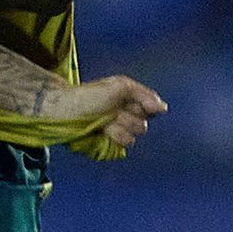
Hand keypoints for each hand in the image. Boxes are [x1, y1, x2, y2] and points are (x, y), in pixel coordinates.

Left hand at [41, 75, 166, 148]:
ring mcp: (120, 132)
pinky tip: (102, 130)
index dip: (143, 106)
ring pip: (135, 133)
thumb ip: (144, 94)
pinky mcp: (112, 145)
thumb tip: (164, 108)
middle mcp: (128, 117)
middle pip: (144, 123)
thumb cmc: (90, 95)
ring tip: (104, 119)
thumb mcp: (119, 86)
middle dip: (128, 114)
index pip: (152, 109)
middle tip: (111, 110)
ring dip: (119, 124)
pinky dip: (114, 134)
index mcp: (130, 102)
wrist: (67, 110)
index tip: (129, 101)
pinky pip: (125, 143)